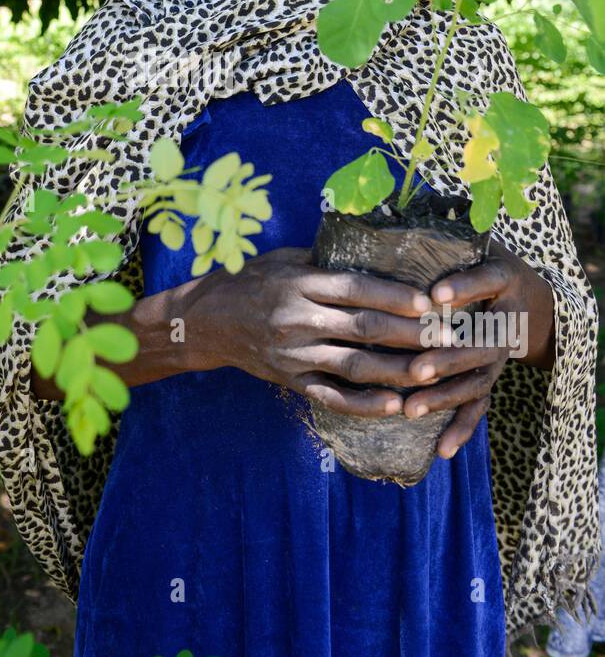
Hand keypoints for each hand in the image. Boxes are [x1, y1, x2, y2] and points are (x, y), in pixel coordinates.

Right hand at [180, 246, 457, 417]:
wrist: (207, 321)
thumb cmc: (251, 281)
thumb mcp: (284, 259)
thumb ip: (325, 260)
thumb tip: (378, 251)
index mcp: (300, 282)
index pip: (356, 288)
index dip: (395, 295)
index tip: (430, 301)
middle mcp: (298, 318)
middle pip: (364, 328)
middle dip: (411, 335)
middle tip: (448, 338)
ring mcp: (294, 353)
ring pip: (355, 365)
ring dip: (399, 371)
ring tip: (436, 373)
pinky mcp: (291, 380)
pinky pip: (333, 396)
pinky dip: (365, 404)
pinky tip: (397, 405)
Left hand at [399, 244, 556, 459]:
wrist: (532, 299)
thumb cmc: (484, 263)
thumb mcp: (475, 244)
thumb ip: (443, 236)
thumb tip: (392, 212)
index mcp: (502, 279)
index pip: (486, 281)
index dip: (462, 287)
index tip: (434, 294)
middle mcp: (505, 321)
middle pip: (480, 342)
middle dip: (447, 357)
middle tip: (415, 368)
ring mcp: (499, 355)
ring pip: (476, 380)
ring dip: (445, 396)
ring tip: (412, 409)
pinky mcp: (490, 378)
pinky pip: (478, 407)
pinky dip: (461, 429)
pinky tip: (442, 450)